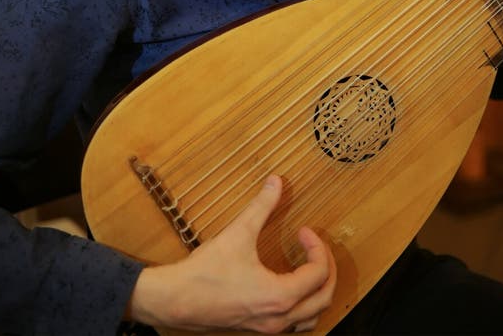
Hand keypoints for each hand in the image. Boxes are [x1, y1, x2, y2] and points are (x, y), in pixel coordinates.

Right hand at [127, 174, 336, 332]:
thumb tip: (276, 181)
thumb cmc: (206, 272)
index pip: (318, 273)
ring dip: (318, 293)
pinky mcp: (257, 330)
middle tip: (316, 247)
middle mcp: (279, 318)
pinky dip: (302, 305)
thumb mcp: (238, 233)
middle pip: (324, 299)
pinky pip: (293, 324)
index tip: (302, 230)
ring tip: (310, 268)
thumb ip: (261, 206)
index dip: (317, 247)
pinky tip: (289, 285)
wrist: (176, 300)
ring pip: (311, 318)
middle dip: (326, 270)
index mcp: (280, 296)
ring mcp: (268, 329)